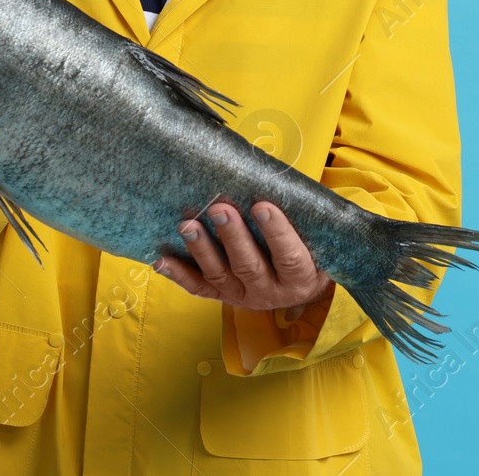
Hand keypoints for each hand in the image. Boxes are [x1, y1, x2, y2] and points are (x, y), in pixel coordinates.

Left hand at [155, 201, 334, 314]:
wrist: (299, 288)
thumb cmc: (310, 251)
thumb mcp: (317, 240)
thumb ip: (303, 219)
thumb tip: (280, 182)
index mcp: (299, 279)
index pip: (289, 257)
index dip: (277, 232)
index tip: (262, 205)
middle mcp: (270, 292)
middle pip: (249, 266)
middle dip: (232, 237)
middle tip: (219, 208)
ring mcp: (243, 296)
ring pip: (220, 275)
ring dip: (202, 250)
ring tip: (187, 225)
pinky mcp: (222, 297)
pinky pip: (198, 288)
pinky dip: (178, 275)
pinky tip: (161, 260)